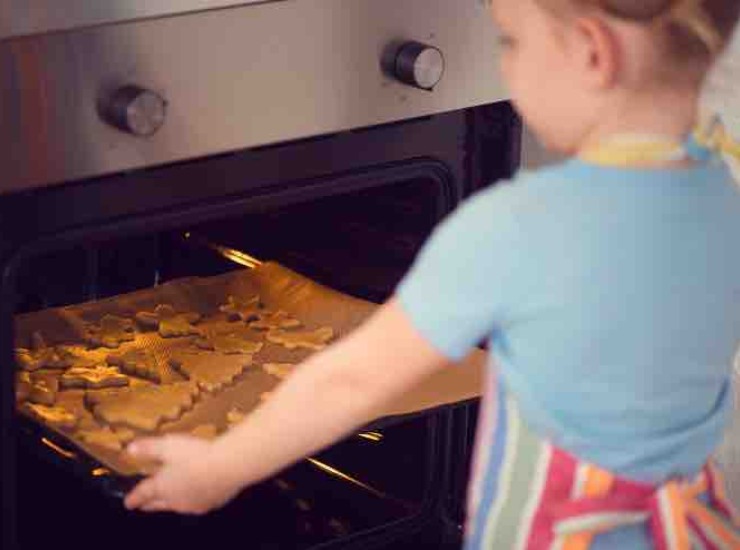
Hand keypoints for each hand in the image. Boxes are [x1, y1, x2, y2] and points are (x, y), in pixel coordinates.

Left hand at [124, 434, 243, 514]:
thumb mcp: (168, 446)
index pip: (143, 494)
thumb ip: (148, 448)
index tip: (128, 502)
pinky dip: (192, 498)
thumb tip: (130, 449)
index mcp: (162, 487)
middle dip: (149, 504)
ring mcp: (195, 504)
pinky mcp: (212, 503)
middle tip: (144, 504)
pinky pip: (197, 503)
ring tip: (170, 497)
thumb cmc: (196, 455)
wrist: (229, 466)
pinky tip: (198, 490)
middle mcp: (176, 500)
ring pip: (177, 506)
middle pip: (158, 504)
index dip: (134, 497)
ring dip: (171, 502)